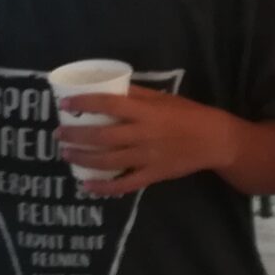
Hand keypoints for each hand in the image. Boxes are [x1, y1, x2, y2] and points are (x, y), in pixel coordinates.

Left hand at [57, 87, 238, 192]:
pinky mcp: (152, 175)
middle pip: (102, 135)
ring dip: (83, 158)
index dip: (84, 103)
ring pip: (108, 160)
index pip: (109, 103)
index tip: (64, 104)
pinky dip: (104, 187)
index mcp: (146, 111)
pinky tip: (88, 186)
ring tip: (66, 155)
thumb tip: (108, 87)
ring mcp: (147, 157)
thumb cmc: (188, 114)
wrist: (215, 140)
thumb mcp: (164, 98)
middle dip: (76, 135)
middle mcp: (144, 134)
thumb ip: (137, 94)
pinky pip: (124, 184)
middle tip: (59, 134)